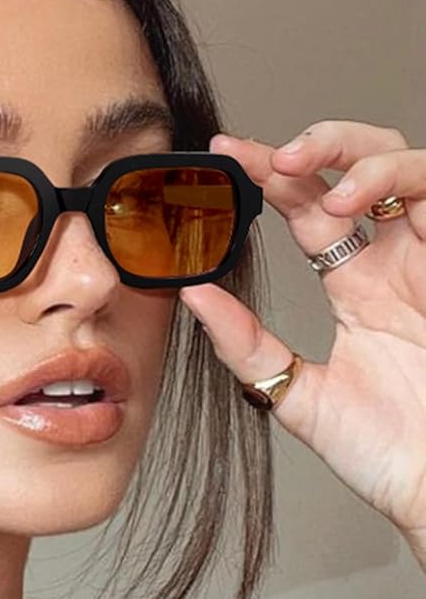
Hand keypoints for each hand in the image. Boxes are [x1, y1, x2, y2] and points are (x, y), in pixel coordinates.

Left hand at [177, 120, 425, 566]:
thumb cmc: (392, 453)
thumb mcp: (300, 394)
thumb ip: (247, 345)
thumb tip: (192, 294)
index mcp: (357, 285)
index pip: (307, 209)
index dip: (267, 176)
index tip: (222, 157)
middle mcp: (396, 261)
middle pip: (357, 168)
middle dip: (313, 145)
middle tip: (263, 157)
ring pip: (405, 165)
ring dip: (353, 157)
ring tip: (308, 183)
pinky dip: (398, 178)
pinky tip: (352, 202)